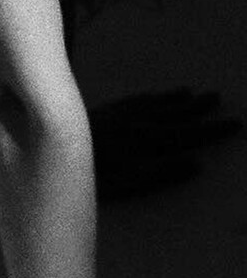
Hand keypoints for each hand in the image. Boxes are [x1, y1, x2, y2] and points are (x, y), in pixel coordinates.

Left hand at [89, 89, 240, 200]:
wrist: (50, 146)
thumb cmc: (91, 174)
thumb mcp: (127, 182)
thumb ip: (161, 174)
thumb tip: (195, 164)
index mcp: (146, 142)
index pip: (187, 135)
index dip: (212, 130)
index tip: (235, 123)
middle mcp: (136, 124)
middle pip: (174, 116)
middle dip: (200, 111)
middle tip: (222, 101)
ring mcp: (119, 116)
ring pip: (156, 105)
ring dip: (178, 101)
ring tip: (198, 94)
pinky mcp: (103, 114)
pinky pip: (134, 101)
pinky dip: (151, 98)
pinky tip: (159, 95)